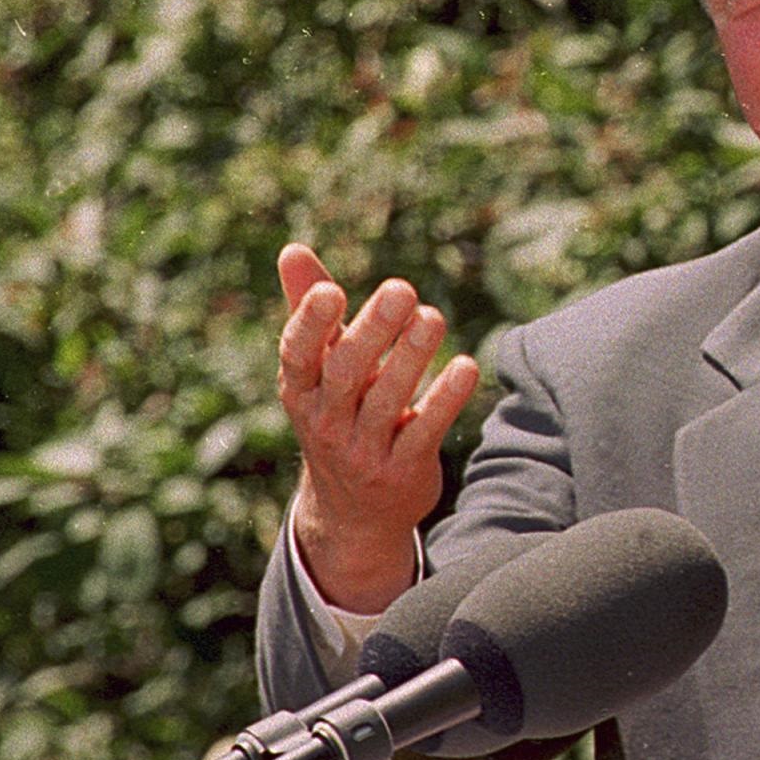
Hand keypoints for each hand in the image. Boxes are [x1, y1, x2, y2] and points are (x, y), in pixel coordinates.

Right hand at [275, 242, 481, 611]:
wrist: (354, 511)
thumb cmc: (338, 415)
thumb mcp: (318, 371)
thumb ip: (309, 310)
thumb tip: (291, 248)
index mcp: (300, 390)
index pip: (297, 354)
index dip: (311, 324)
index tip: (331, 290)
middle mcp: (326, 421)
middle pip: (346, 372)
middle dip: (373, 330)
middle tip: (402, 289)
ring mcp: (362, 450)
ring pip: (386, 401)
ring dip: (413, 357)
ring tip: (434, 318)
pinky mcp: (401, 471)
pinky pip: (424, 432)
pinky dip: (444, 400)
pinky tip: (468, 367)